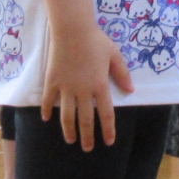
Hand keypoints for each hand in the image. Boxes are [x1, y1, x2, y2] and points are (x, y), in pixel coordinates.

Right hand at [41, 22, 132, 148]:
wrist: (72, 30)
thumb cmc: (96, 41)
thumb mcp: (115, 55)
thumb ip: (122, 74)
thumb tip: (131, 91)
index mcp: (100, 85)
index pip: (105, 114)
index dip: (107, 129)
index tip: (108, 142)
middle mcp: (82, 90)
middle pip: (85, 119)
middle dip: (87, 136)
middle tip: (88, 148)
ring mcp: (66, 87)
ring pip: (67, 115)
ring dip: (68, 130)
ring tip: (70, 141)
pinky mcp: (52, 81)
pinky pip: (49, 100)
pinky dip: (47, 110)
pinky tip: (47, 119)